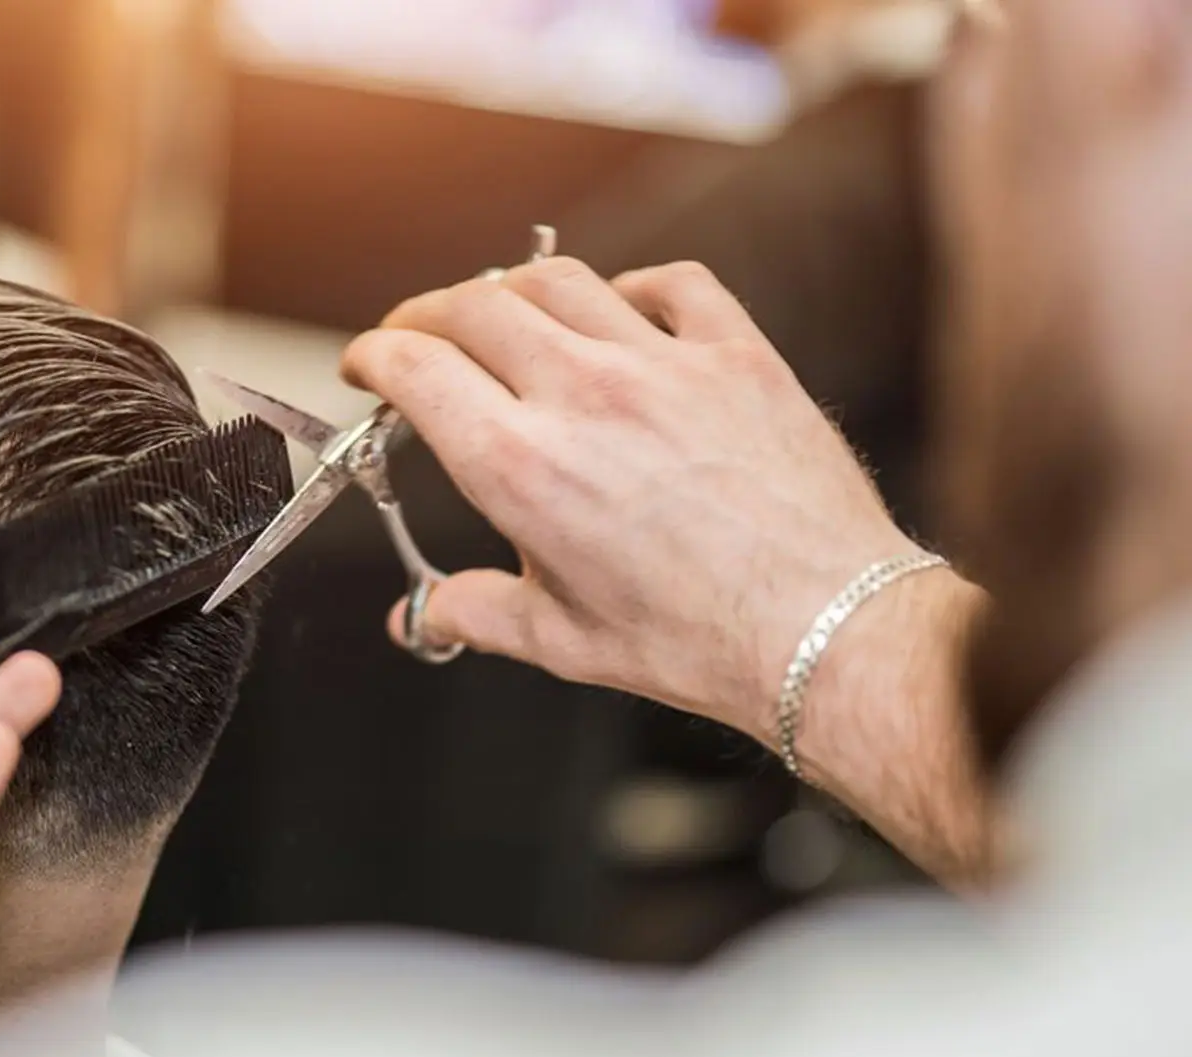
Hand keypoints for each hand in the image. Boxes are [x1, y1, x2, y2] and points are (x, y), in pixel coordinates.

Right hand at [343, 258, 933, 743]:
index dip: (373, 355)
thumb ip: (475, 613)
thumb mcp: (560, 639)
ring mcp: (664, 365)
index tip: (366, 363)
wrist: (825, 629)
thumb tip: (423, 617)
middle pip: (474, 305)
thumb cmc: (698, 642)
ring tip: (502, 315)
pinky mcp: (737, 356)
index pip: (416, 367)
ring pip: (560, 280)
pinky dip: (629, 286)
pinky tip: (620, 310)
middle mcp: (584, 396)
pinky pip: (672, 283)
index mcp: (522, 465)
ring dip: (512, 290)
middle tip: (418, 336)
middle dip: (427, 314)